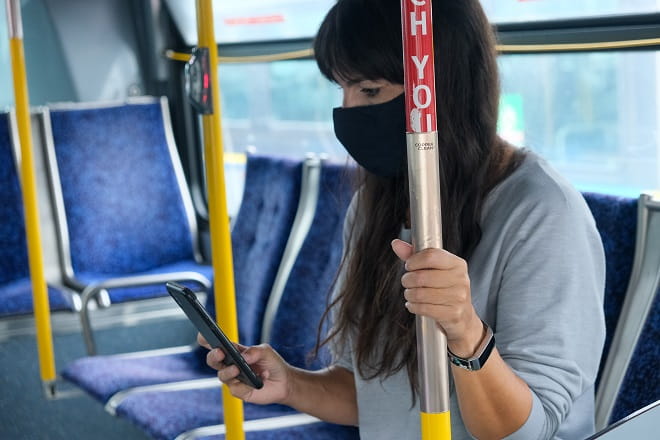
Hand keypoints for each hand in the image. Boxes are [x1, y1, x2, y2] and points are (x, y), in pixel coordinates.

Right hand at [197, 333, 291, 404]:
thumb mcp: (266, 351)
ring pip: (221, 375)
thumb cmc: (272, 363)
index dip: (206, 340)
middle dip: (213, 356)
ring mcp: (233, 378)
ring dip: (228, 371)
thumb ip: (255, 351)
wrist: (283, 382)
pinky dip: (244, 385)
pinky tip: (255, 381)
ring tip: (237, 369)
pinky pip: (235, 388)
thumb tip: (244, 357)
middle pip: (213, 360)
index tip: (202, 335)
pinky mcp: (238, 391)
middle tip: (220, 352)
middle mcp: (230, 365)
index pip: (217, 344)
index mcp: (234, 351)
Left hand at [391, 239, 484, 357]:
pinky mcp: (453, 313)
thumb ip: (414, 256)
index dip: (414, 261)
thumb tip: (396, 244)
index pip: (431, 256)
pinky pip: (423, 309)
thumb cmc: (445, 289)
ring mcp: (458, 297)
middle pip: (422, 276)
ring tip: (410, 294)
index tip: (409, 266)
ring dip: (409, 295)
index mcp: (457, 264)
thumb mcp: (434, 270)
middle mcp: (461, 279)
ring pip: (421, 294)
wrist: (463, 317)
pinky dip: (413, 307)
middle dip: (407, 280)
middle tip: (407, 282)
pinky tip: (414, 305)